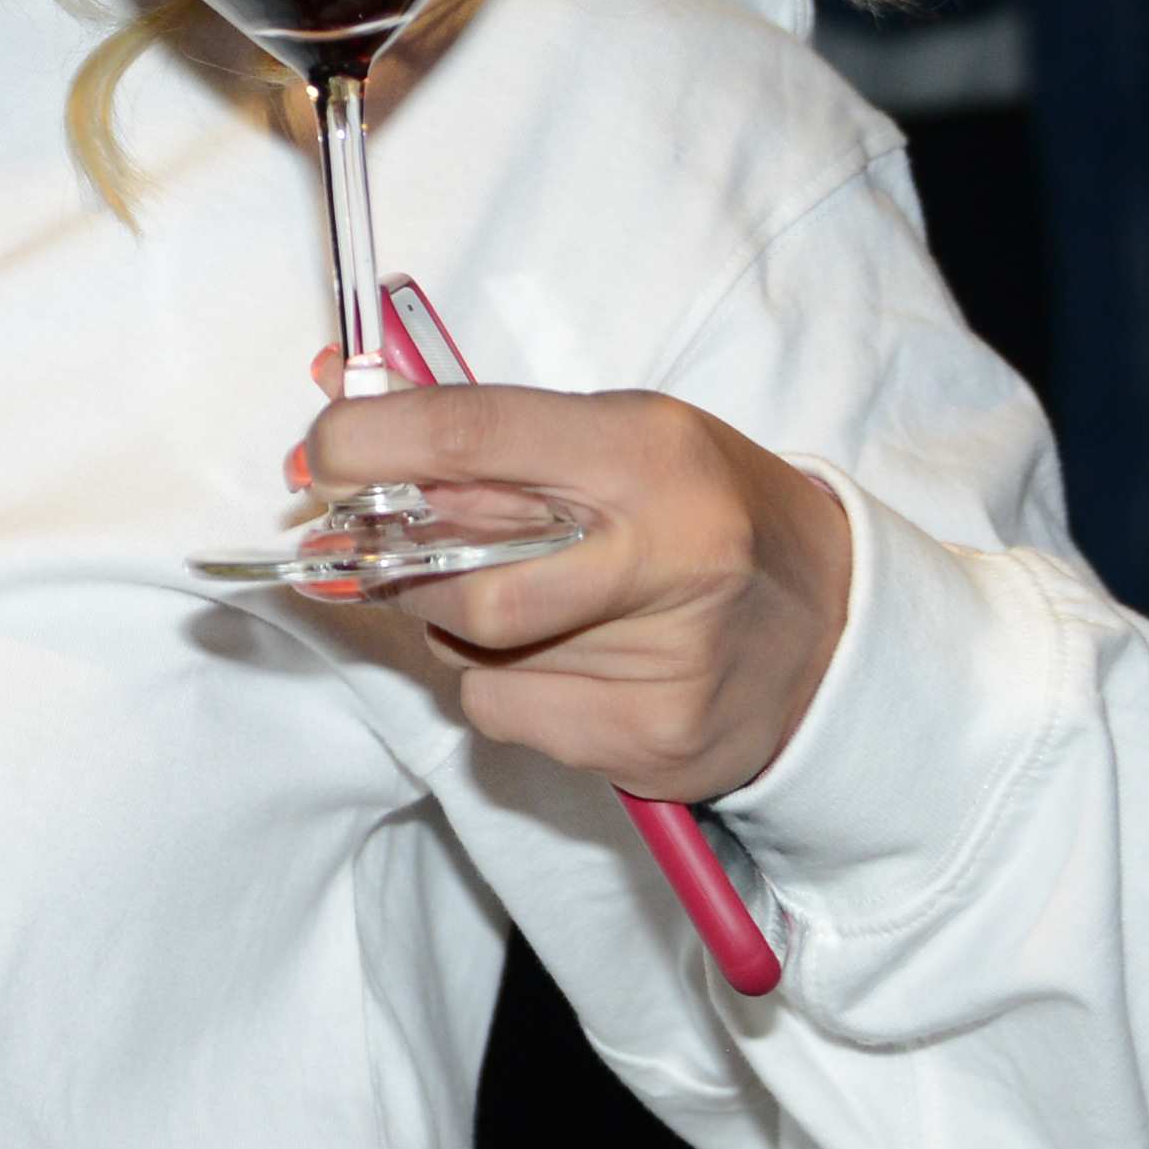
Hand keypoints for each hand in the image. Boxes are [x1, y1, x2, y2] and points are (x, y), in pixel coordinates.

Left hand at [289, 380, 852, 799]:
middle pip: (463, 580)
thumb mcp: (618, 436)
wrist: (832, 627)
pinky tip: (565, 663)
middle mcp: (666, 552)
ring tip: (528, 601)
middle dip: (403, 569)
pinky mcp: (655, 740)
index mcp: (647, 451)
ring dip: (458, 627)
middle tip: (394, 552)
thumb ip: (487, 433)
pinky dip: (501, 688)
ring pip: (472, 655)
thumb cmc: (702, 511)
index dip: (369, 446)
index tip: (315, 457)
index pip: (471, 434)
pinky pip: (504, 715)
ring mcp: (665, 660)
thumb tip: (339, 407)